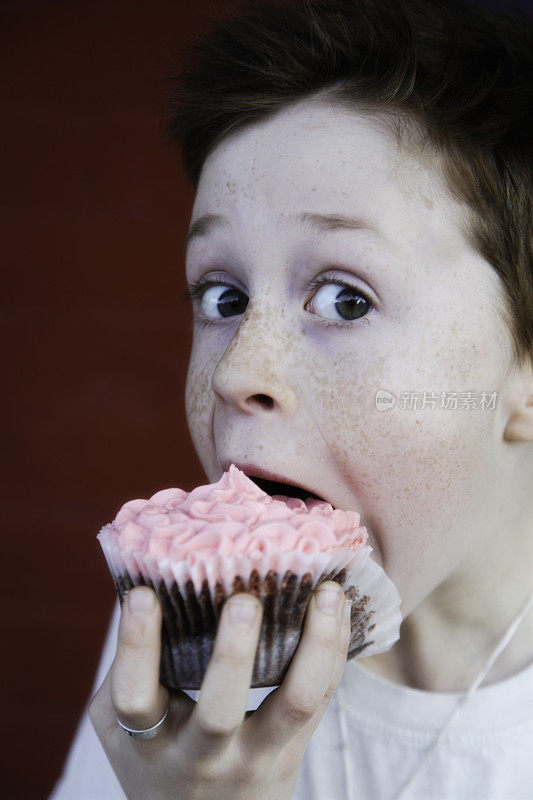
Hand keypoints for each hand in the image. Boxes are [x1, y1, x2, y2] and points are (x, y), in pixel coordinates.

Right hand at [89, 581, 350, 799]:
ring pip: (295, 704)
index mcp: (150, 742)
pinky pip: (324, 696)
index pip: (136, 698)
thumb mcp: (125, 727)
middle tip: (244, 600)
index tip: (144, 594)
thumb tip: (147, 579)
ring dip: (316, 645)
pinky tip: (339, 605)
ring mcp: (257, 756)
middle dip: (233, 654)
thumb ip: (132, 666)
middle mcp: (204, 756)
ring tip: (326, 594)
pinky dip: (335, 646)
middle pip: (219, 713)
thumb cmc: (157, 758)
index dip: (137, 646)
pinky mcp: (296, 748)